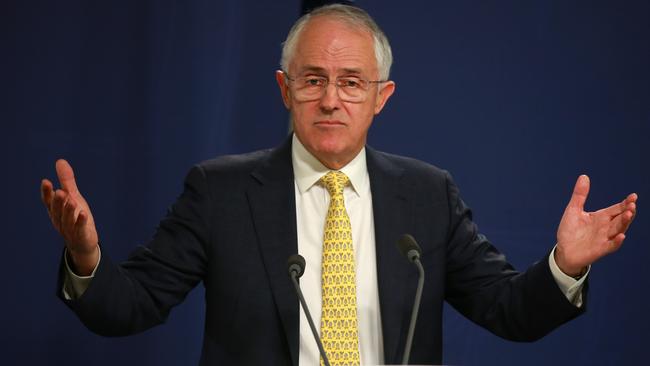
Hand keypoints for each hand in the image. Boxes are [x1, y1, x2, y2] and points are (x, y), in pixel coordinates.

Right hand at [41, 159, 98, 274]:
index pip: (48, 201)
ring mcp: (70, 229)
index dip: (46, 192)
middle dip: (57, 202)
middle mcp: (60, 220)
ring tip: (71, 201)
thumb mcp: (73, 197)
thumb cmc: (76, 217)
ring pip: (67, 220)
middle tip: (59, 192)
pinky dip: (80, 222)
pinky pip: (79, 229)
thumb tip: (60, 161)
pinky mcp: (81, 235)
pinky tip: (83, 214)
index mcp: (56, 210)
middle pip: (56, 210)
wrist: (83, 242)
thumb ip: (67, 181)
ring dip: (68, 211)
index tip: (46, 181)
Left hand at [555, 175, 636, 276]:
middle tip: (632, 204)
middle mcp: (605, 227)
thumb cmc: (570, 231)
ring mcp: (604, 239)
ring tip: (629, 214)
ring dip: (625, 223)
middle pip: (621, 218)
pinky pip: (611, 245)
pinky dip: (617, 241)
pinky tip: (621, 236)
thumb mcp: (573, 210)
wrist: (563, 250)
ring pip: (618, 230)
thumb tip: (584, 176)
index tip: (633, 196)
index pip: (617, 209)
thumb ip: (580, 195)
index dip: (625, 203)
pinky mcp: (600, 249)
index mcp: (601, 217)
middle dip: (627, 211)